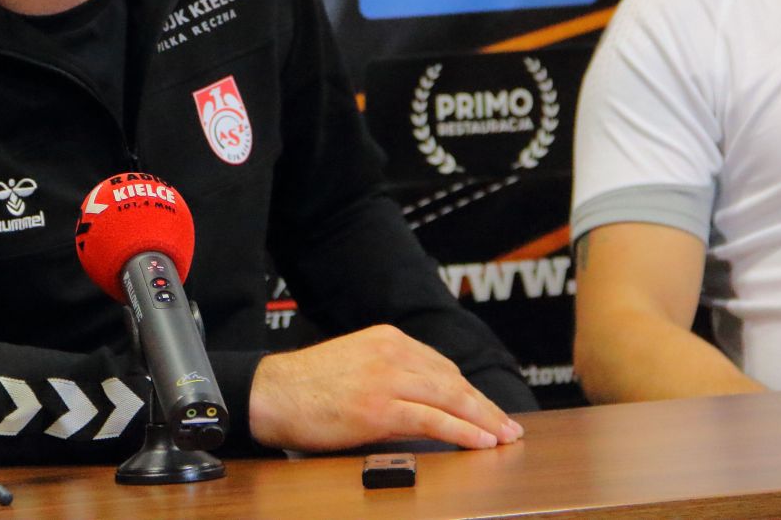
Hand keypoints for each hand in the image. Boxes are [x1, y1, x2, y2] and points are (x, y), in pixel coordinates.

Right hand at [248, 324, 523, 451]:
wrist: (272, 393)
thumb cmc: (306, 386)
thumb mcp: (353, 363)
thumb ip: (388, 373)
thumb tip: (422, 401)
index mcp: (385, 338)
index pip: (440, 365)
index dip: (468, 390)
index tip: (485, 407)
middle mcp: (391, 352)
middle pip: (452, 380)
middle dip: (484, 406)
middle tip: (508, 426)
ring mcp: (386, 379)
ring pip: (450, 398)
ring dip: (482, 420)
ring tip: (503, 437)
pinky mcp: (379, 408)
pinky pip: (433, 420)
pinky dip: (462, 432)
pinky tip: (480, 442)